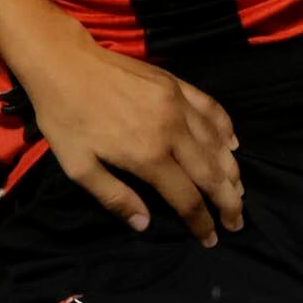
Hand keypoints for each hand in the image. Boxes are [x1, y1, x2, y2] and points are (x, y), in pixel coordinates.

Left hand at [23, 33, 241, 242]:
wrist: (65, 63)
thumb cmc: (66, 118)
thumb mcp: (78, 166)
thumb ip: (114, 197)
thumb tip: (145, 225)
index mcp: (147, 156)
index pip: (187, 198)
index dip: (202, 222)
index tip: (211, 239)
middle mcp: (172, 131)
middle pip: (211, 174)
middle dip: (228, 202)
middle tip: (236, 222)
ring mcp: (178, 104)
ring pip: (217, 144)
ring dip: (232, 171)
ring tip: (237, 191)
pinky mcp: (177, 84)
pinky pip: (212, 109)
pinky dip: (226, 129)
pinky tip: (232, 144)